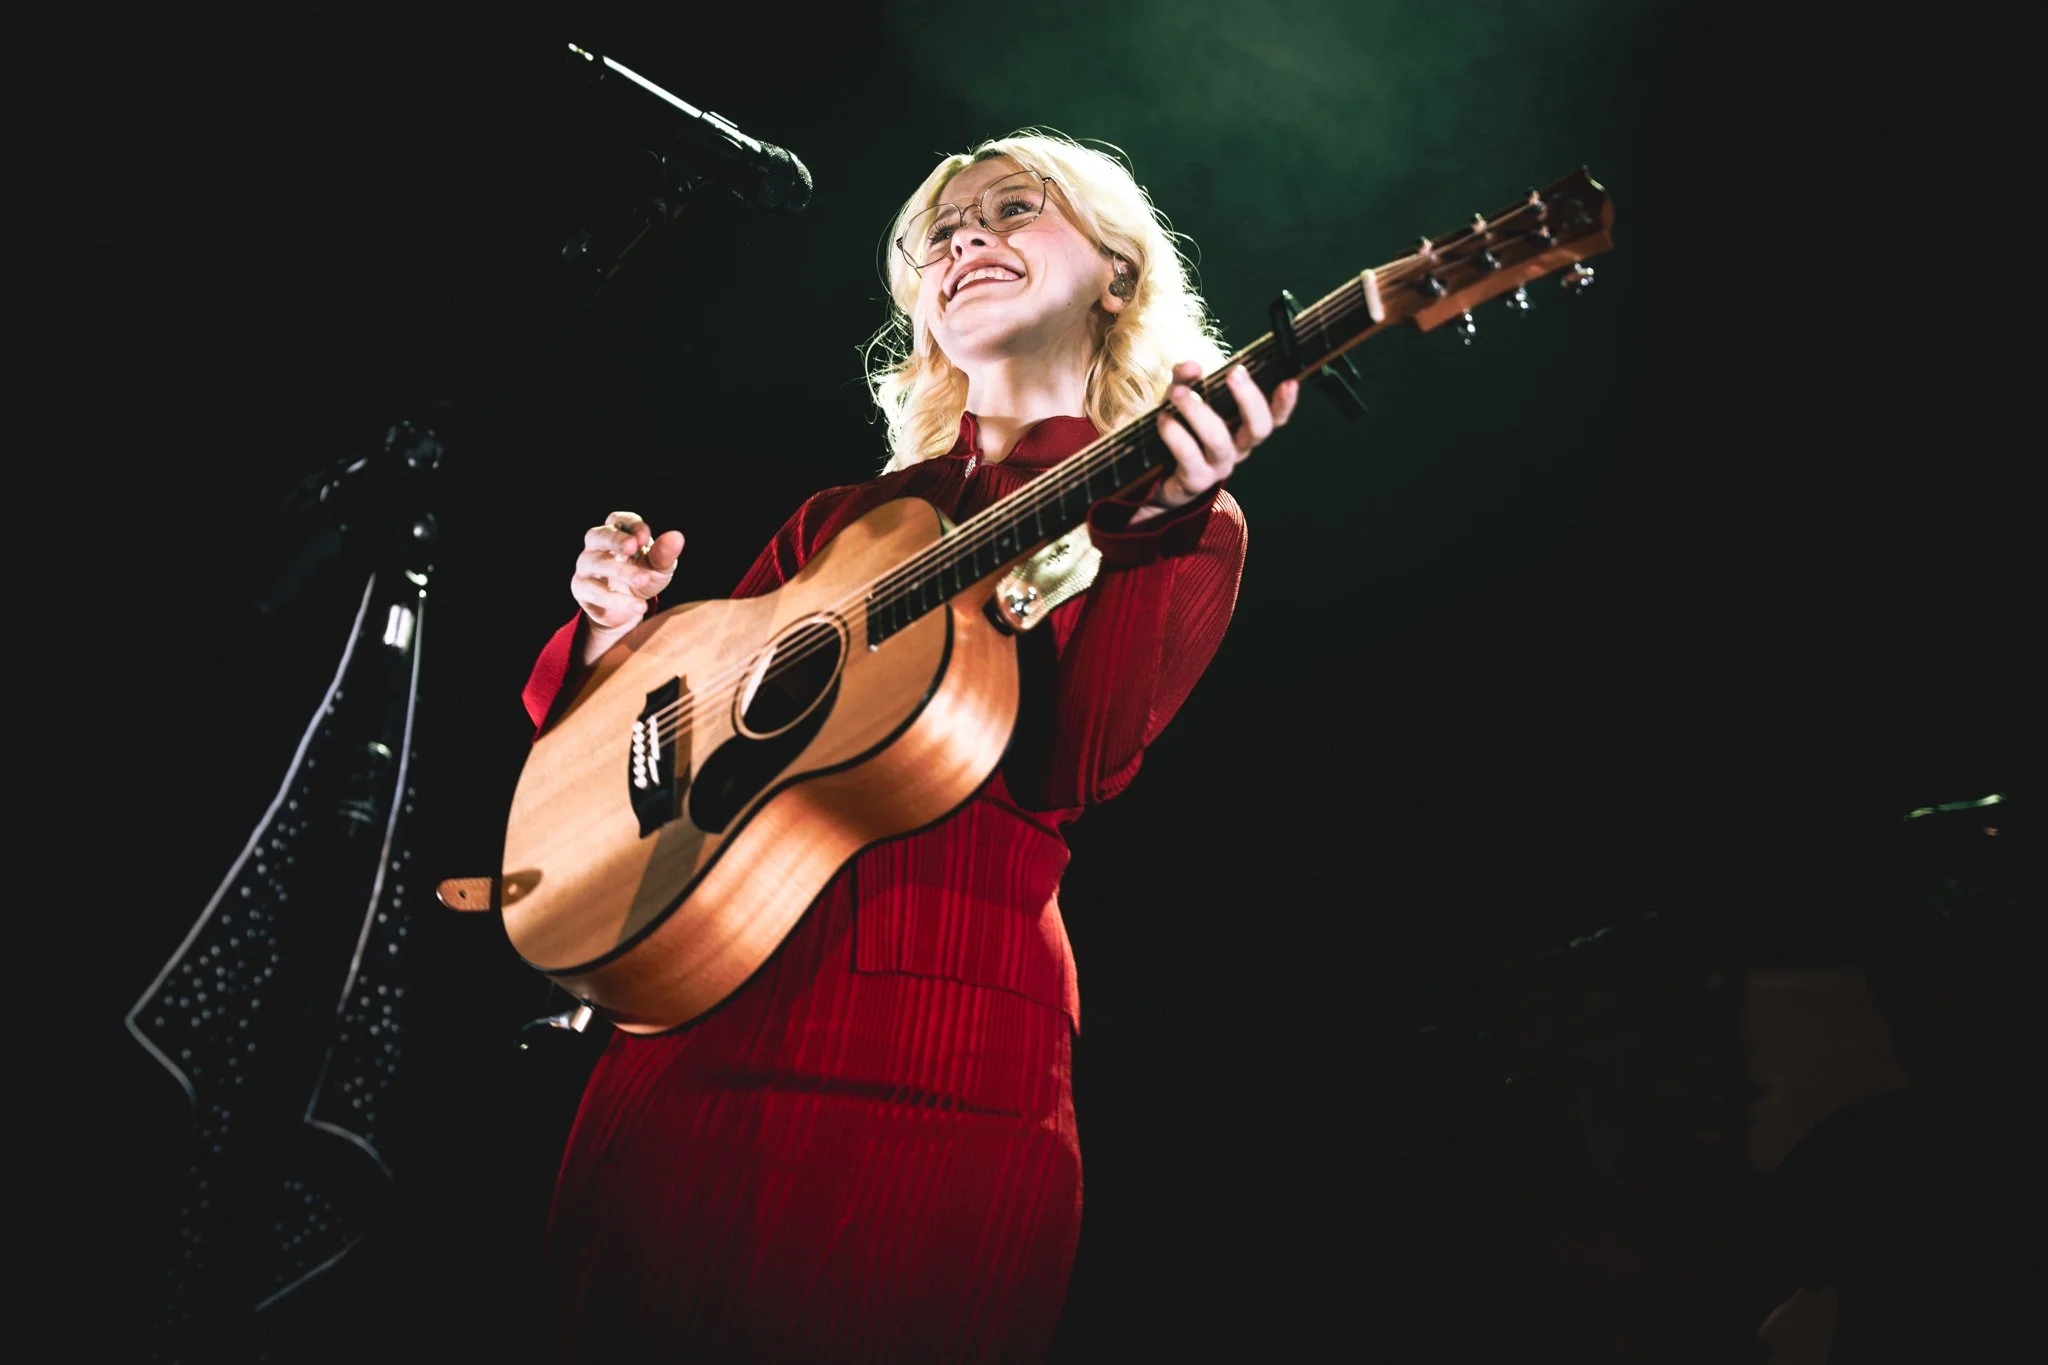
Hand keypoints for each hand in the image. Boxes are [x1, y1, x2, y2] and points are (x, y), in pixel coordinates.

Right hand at [572, 509, 683, 663]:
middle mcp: (597, 545)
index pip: (619, 519)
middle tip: (633, 548)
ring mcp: (586, 566)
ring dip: (621, 571)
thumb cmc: (643, 577)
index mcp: (617, 532)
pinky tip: (639, 606)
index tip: (645, 539)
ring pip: (597, 563)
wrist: (627, 609)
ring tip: (643, 580)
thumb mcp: (659, 567)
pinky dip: (617, 600)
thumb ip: (665, 554)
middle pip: (599, 535)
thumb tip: (677, 537)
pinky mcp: (581, 588)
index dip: (631, 526)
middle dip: (616, 540)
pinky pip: (594, 591)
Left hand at [1140, 361, 1298, 522]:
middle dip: (1248, 399)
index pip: (1274, 418)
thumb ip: (1186, 378)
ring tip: (1178, 393)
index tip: (1289, 382)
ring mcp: (1219, 466)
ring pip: (1219, 439)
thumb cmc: (1180, 430)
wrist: (1160, 477)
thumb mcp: (1183, 398)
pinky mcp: (1196, 480)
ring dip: (1199, 412)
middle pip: (1258, 428)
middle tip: (1233, 374)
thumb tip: (1192, 366)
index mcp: (1244, 428)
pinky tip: (1163, 418)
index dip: (1285, 403)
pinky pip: (1189, 455)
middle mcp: (1238, 448)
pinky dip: (1175, 434)